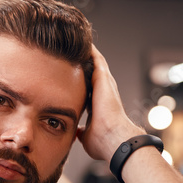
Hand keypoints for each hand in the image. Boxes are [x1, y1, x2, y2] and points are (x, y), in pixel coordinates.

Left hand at [77, 45, 143, 161]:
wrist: (114, 139)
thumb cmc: (104, 142)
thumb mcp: (86, 136)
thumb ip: (82, 131)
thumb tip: (76, 132)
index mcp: (97, 103)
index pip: (86, 88)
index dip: (78, 81)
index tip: (68, 75)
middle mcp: (102, 91)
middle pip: (90, 72)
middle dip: (81, 62)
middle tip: (69, 51)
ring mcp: (104, 84)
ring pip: (94, 62)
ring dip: (85, 53)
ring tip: (73, 41)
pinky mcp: (104, 79)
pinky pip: (96, 59)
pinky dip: (89, 50)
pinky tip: (80, 40)